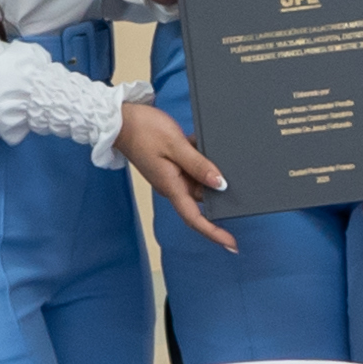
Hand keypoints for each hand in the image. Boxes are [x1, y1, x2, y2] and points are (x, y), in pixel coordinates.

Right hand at [116, 98, 235, 251]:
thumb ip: (198, 165)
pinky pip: (193, 165)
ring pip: (199, 180)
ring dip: (211, 170)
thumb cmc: (142, 130)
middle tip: (243, 184)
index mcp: (171, 186)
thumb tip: (220, 183)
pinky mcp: (172, 162)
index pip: (194, 218)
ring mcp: (172, 174)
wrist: (119, 119)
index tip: (232, 244)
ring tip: (224, 155)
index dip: (214, 233)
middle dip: (220, 193)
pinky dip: (202, 156)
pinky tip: (205, 142)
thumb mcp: (175, 145)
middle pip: (201, 198)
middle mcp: (172, 184)